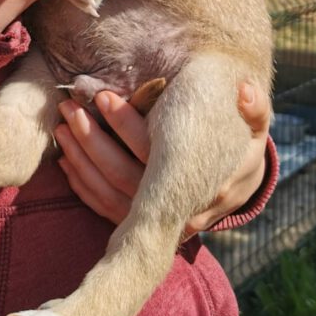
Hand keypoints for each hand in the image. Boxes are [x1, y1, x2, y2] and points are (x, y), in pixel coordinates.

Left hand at [54, 83, 271, 235]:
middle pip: (124, 176)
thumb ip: (252, 109)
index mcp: (202, 180)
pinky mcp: (139, 226)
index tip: (104, 97)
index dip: (128, 124)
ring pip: (108, 195)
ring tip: (62, 126)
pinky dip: (82, 186)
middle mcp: (176, 207)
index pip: (156, 152)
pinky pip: (103, 209)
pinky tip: (66, 159)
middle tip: (70, 108)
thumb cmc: (239, 147)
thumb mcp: (253, 128)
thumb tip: (246, 88)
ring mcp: (156, 222)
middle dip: (92, 139)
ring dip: (80, 160)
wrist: (236, 187)